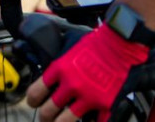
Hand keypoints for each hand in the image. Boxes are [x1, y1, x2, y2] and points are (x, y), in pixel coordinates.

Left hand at [26, 23, 149, 121]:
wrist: (122, 43)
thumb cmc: (97, 40)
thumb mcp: (70, 43)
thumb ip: (59, 56)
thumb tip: (48, 57)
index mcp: (60, 69)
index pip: (36, 92)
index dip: (33, 100)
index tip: (34, 102)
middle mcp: (72, 85)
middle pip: (48, 112)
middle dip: (45, 116)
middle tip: (47, 117)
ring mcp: (89, 97)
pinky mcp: (106, 105)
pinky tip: (88, 120)